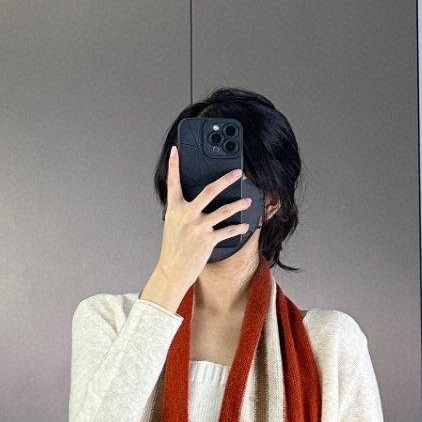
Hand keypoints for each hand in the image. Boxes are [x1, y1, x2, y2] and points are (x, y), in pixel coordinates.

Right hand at [155, 146, 253, 298]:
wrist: (172, 271)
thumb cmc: (174, 248)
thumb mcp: (173, 225)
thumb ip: (183, 211)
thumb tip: (198, 202)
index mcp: (175, 209)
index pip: (173, 182)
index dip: (173, 165)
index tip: (175, 150)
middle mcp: (186, 215)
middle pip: (209, 191)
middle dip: (226, 179)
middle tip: (237, 172)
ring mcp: (198, 227)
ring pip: (224, 210)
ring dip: (239, 205)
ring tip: (248, 202)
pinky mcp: (208, 240)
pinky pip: (228, 230)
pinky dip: (238, 228)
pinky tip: (246, 226)